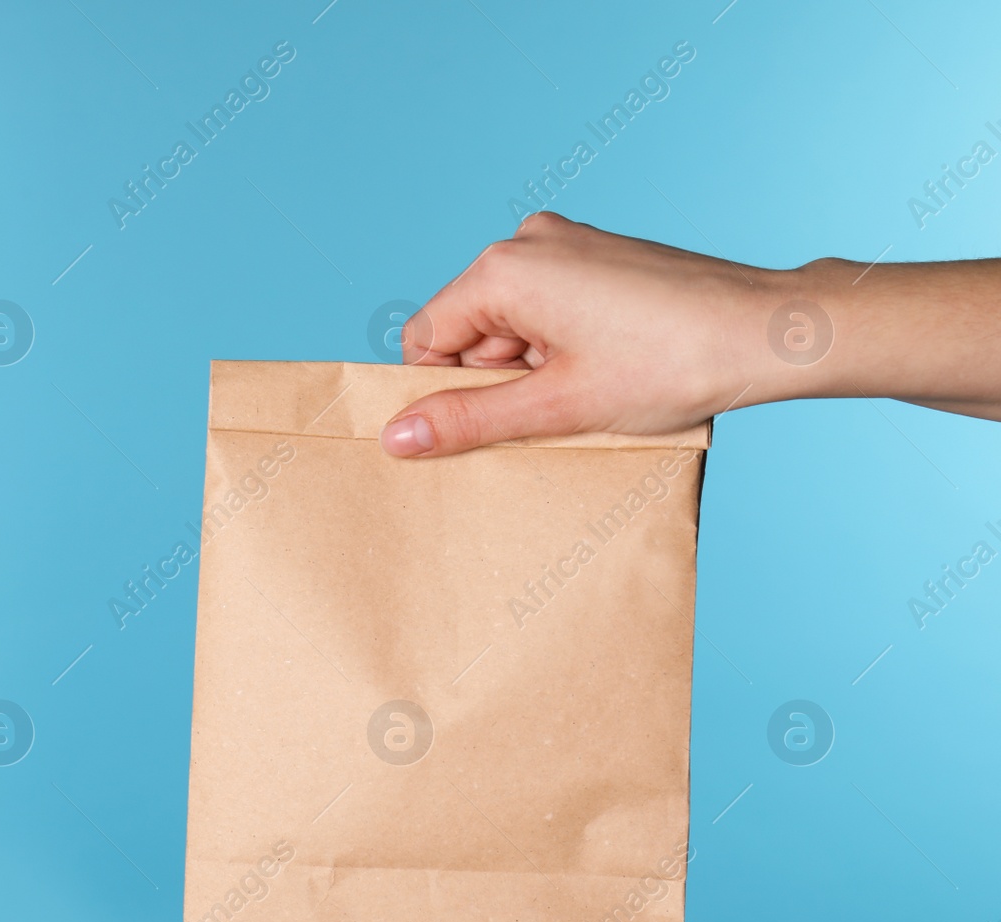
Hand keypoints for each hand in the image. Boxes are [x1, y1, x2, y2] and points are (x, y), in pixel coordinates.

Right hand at [381, 213, 794, 456]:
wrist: (767, 332)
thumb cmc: (671, 364)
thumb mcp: (557, 406)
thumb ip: (468, 420)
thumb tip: (396, 437)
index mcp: (503, 269)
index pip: (426, 339)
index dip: (445, 392)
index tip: (489, 426)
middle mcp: (527, 242)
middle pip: (468, 331)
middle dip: (499, 381)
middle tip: (556, 411)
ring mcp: (567, 244)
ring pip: (510, 325)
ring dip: (535, 370)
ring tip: (593, 391)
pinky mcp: (598, 257)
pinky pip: (547, 309)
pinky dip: (562, 348)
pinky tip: (608, 371)